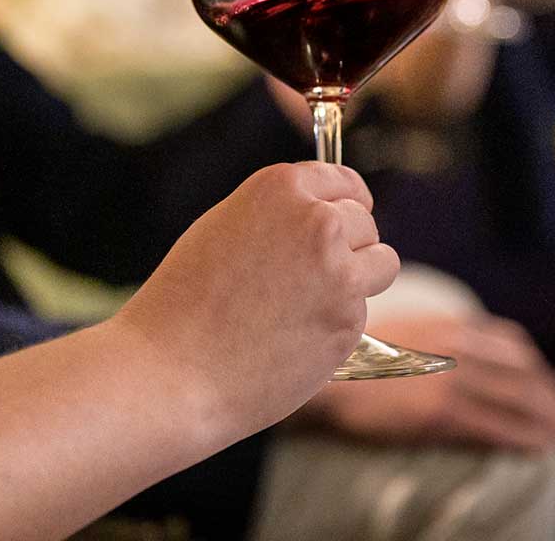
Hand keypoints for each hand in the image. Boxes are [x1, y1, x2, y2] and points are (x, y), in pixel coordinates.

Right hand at [112, 162, 398, 440]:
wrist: (173, 373)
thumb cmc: (183, 304)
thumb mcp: (224, 229)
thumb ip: (276, 217)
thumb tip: (318, 217)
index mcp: (281, 189)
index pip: (344, 181)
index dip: (345, 202)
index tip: (347, 217)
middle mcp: (318, 222)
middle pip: (365, 223)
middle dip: (348, 245)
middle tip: (312, 276)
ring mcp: (339, 272)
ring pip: (381, 263)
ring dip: (359, 281)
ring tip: (312, 304)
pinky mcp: (349, 322)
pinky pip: (361, 313)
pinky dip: (338, 325)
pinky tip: (295, 339)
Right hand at [298, 313, 554, 451]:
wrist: (327, 376)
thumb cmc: (358, 357)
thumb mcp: (406, 331)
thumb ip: (440, 338)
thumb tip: (464, 354)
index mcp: (449, 326)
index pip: (512, 343)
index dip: (537, 367)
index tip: (549, 384)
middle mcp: (458, 346)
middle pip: (524, 370)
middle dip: (553, 395)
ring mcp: (451, 378)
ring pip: (520, 397)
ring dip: (550, 417)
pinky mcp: (441, 412)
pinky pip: (497, 426)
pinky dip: (526, 437)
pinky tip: (540, 449)